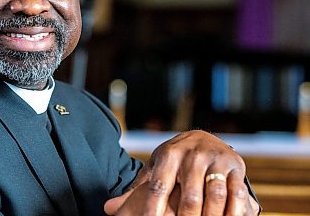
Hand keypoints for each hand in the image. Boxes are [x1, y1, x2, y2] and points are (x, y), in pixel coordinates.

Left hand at [104, 130, 259, 214]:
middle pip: (189, 196)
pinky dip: (234, 212)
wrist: (203, 137)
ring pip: (214, 195)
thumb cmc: (174, 160)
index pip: (159, 186)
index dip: (153, 208)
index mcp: (168, 155)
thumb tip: (108, 208)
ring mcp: (215, 160)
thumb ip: (136, 189)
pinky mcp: (235, 166)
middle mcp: (192, 155)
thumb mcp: (154, 168)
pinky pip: (237, 193)